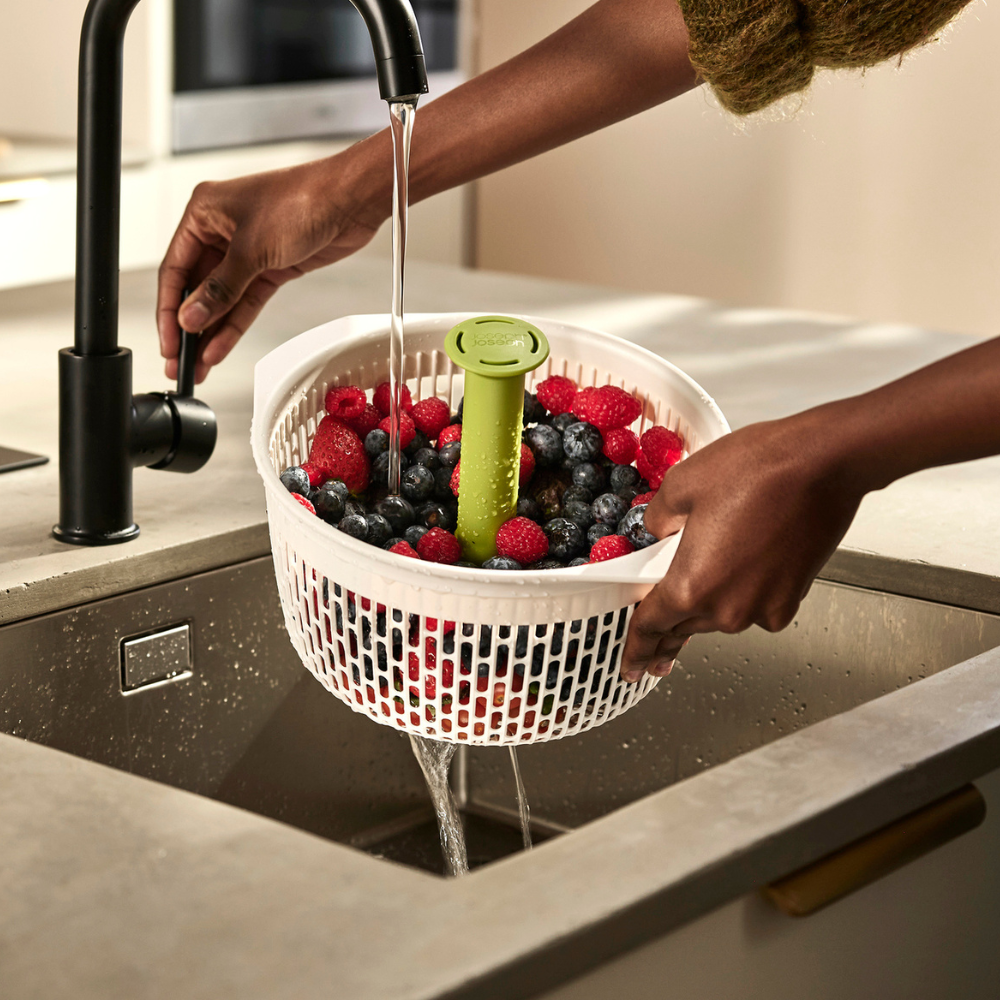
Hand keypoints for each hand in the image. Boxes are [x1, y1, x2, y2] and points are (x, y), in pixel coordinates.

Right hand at [156, 153, 386, 382]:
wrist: (349, 201)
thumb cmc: (302, 200)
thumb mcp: (252, 248)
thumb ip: (221, 288)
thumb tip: (192, 316)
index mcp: (205, 213)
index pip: (175, 269)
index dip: (169, 310)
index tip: (168, 342)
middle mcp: (221, 231)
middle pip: (197, 288)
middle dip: (189, 328)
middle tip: (179, 361)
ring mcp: (247, 252)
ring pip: (222, 300)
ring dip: (211, 332)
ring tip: (198, 364)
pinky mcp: (271, 268)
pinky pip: (245, 302)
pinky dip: (234, 324)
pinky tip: (220, 346)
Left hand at [619, 409, 866, 680]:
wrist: (824, 463)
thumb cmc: (759, 469)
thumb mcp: (682, 485)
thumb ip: (657, 519)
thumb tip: (656, 531)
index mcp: (691, 586)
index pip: (651, 628)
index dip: (636, 649)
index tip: (631, 668)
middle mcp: (727, 609)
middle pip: (684, 625)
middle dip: (669, 624)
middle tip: (657, 632)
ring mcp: (763, 609)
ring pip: (719, 616)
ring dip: (707, 601)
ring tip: (708, 566)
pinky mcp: (791, 600)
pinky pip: (753, 606)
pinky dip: (742, 591)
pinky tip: (742, 562)